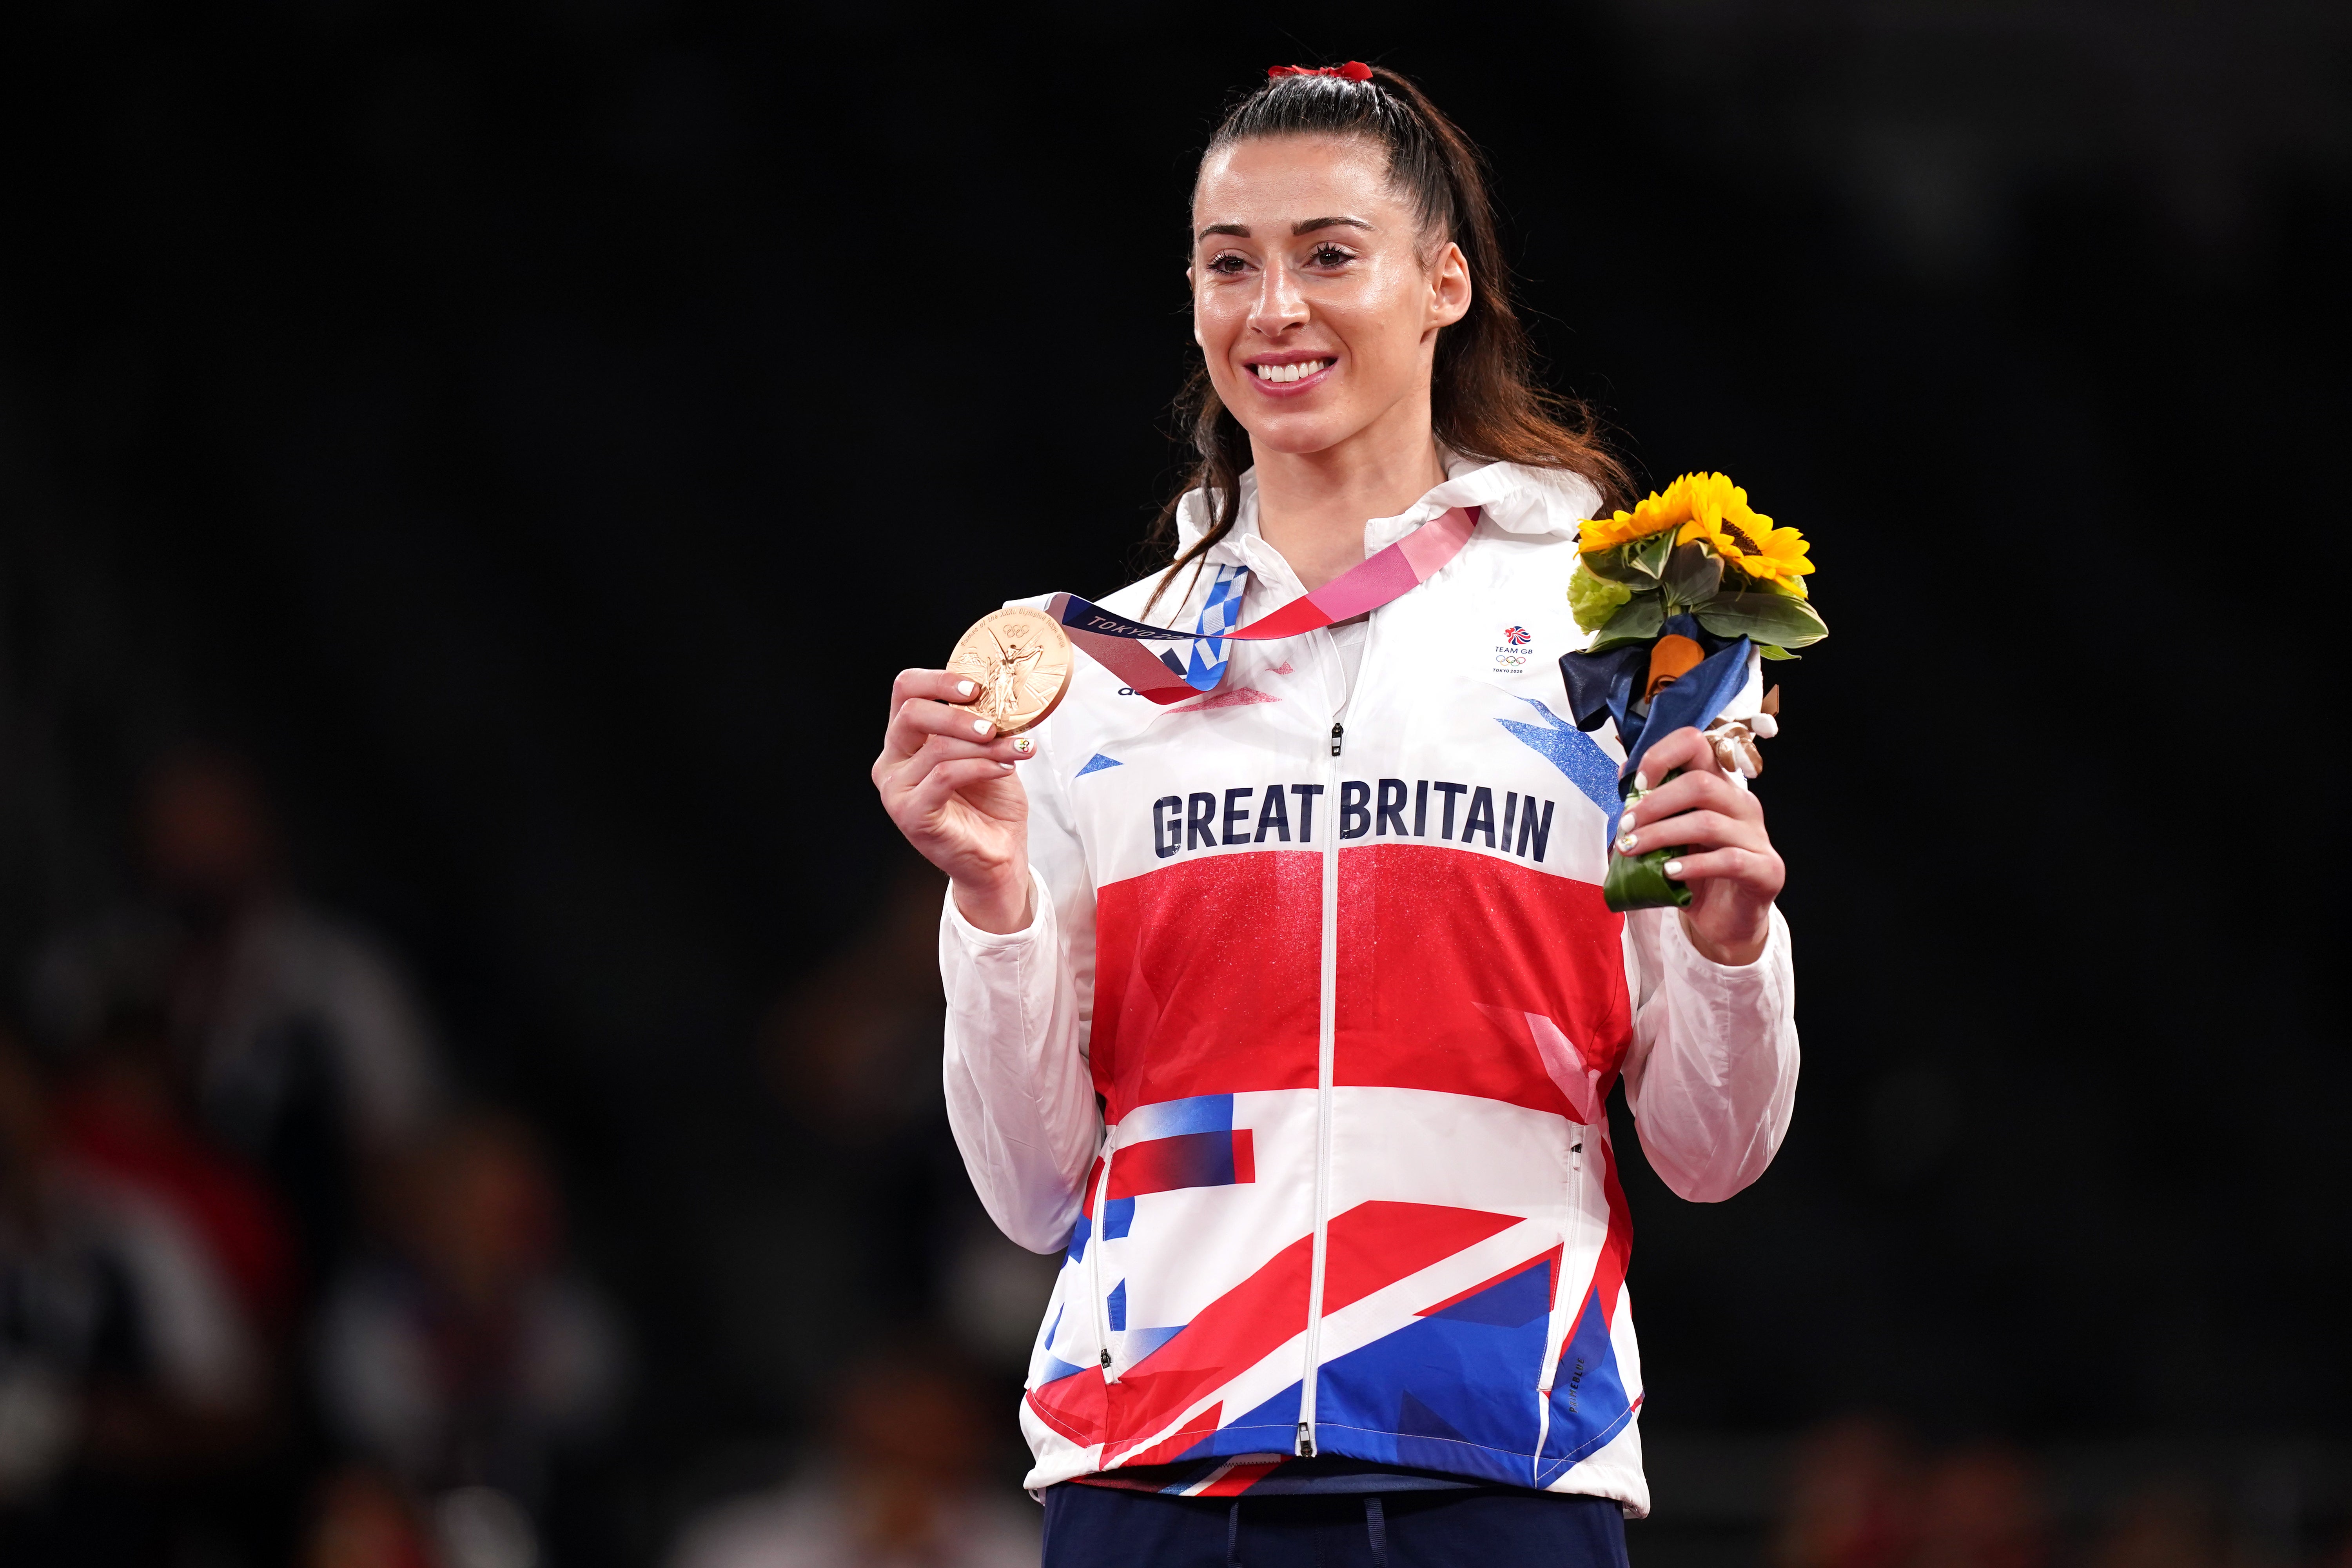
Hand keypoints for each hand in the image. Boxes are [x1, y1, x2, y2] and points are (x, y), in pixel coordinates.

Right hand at [872, 669, 1038, 932]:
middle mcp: (892, 762)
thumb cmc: (990, 806)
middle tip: (996, 723)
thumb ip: (985, 723)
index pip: (905, 690)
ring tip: (1018, 749)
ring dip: (985, 744)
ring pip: (936, 747)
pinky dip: (980, 767)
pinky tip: (1004, 769)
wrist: (998, 859)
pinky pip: (944, 775)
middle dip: (960, 714)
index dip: (939, 680)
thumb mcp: (989, 751)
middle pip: (911, 713)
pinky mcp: (911, 813)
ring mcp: (896, 789)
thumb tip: (1007, 691)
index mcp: (906, 740)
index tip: (977, 687)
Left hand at [1612, 725, 1783, 965]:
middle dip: (1654, 804)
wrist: (1725, 920)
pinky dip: (1693, 865)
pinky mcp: (1766, 870)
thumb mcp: (1668, 837)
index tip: (1637, 784)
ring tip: (1632, 849)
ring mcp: (1758, 838)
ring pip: (1708, 823)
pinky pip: (1729, 860)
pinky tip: (1669, 872)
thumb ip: (1652, 808)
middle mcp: (1743, 806)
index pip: (1698, 745)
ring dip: (1661, 835)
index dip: (1662, 756)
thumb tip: (1622, 775)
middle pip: (1700, 784)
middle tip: (1625, 827)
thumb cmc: (1695, 873)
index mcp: (1720, 788)